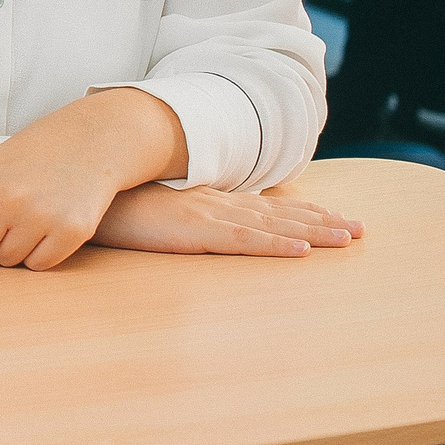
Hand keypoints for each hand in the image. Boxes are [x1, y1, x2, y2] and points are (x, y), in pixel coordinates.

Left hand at [0, 88, 185, 269]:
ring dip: (12, 249)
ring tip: (26, 220)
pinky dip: (39, 255)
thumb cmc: (29, 157)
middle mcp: (7, 198)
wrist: (89, 140)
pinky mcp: (71, 231)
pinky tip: (46, 229)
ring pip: (7, 261)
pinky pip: (38, 265)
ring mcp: (40, 215)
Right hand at [91, 183, 361, 256]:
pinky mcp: (194, 231)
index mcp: (206, 200)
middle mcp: (215, 203)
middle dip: (322, 220)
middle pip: (279, 212)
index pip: (264, 206)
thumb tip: (196, 222)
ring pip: (273, 224)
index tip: (334, 218)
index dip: (301, 212)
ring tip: (348, 238)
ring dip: (314, 231)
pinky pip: (243, 241)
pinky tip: (301, 250)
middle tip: (360, 228)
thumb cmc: (112, 205)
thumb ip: (178, 215)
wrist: (85, 193)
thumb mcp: (153, 211)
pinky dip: (275, 244)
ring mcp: (207, 215)